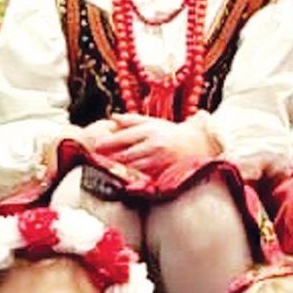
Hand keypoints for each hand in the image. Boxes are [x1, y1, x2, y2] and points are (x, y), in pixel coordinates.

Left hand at [88, 115, 215, 181]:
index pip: (124, 137)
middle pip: (126, 154)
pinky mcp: (163, 172)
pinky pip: (143, 175)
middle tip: (96, 158)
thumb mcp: (153, 122)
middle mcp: (154, 145)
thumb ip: (132, 120)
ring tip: (107, 166)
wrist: (196, 145)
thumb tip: (112, 117)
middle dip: (110, 157)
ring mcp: (159, 160)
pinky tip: (124, 174)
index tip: (96, 145)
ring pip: (133, 166)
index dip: (109, 142)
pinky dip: (132, 175)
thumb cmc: (171, 133)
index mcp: (151, 130)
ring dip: (119, 167)